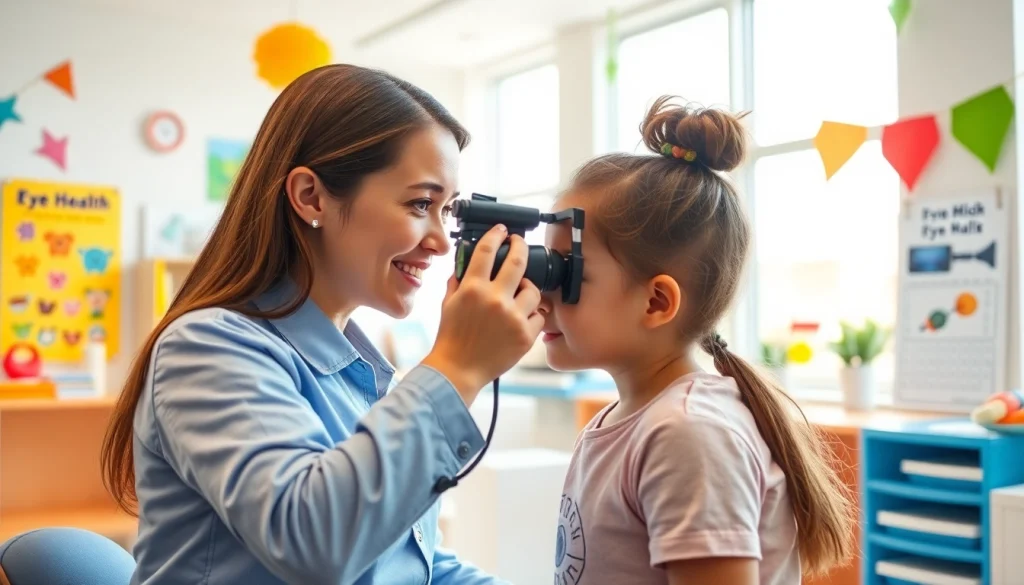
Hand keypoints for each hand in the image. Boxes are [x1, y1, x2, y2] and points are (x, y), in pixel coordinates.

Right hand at [422, 224, 543, 403]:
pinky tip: (522, 318)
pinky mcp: (525, 335)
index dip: (496, 235)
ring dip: (527, 289)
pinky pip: (539, 315)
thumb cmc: (451, 338)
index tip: (501, 231)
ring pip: (533, 290)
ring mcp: (513, 318)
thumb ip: (458, 281)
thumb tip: (467, 263)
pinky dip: (532, 315)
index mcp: (473, 289)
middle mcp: (494, 300)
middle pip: (518, 261)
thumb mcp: (448, 304)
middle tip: (519, 242)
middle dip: (520, 245)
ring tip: (519, 294)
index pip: (488, 250)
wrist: (458, 370)